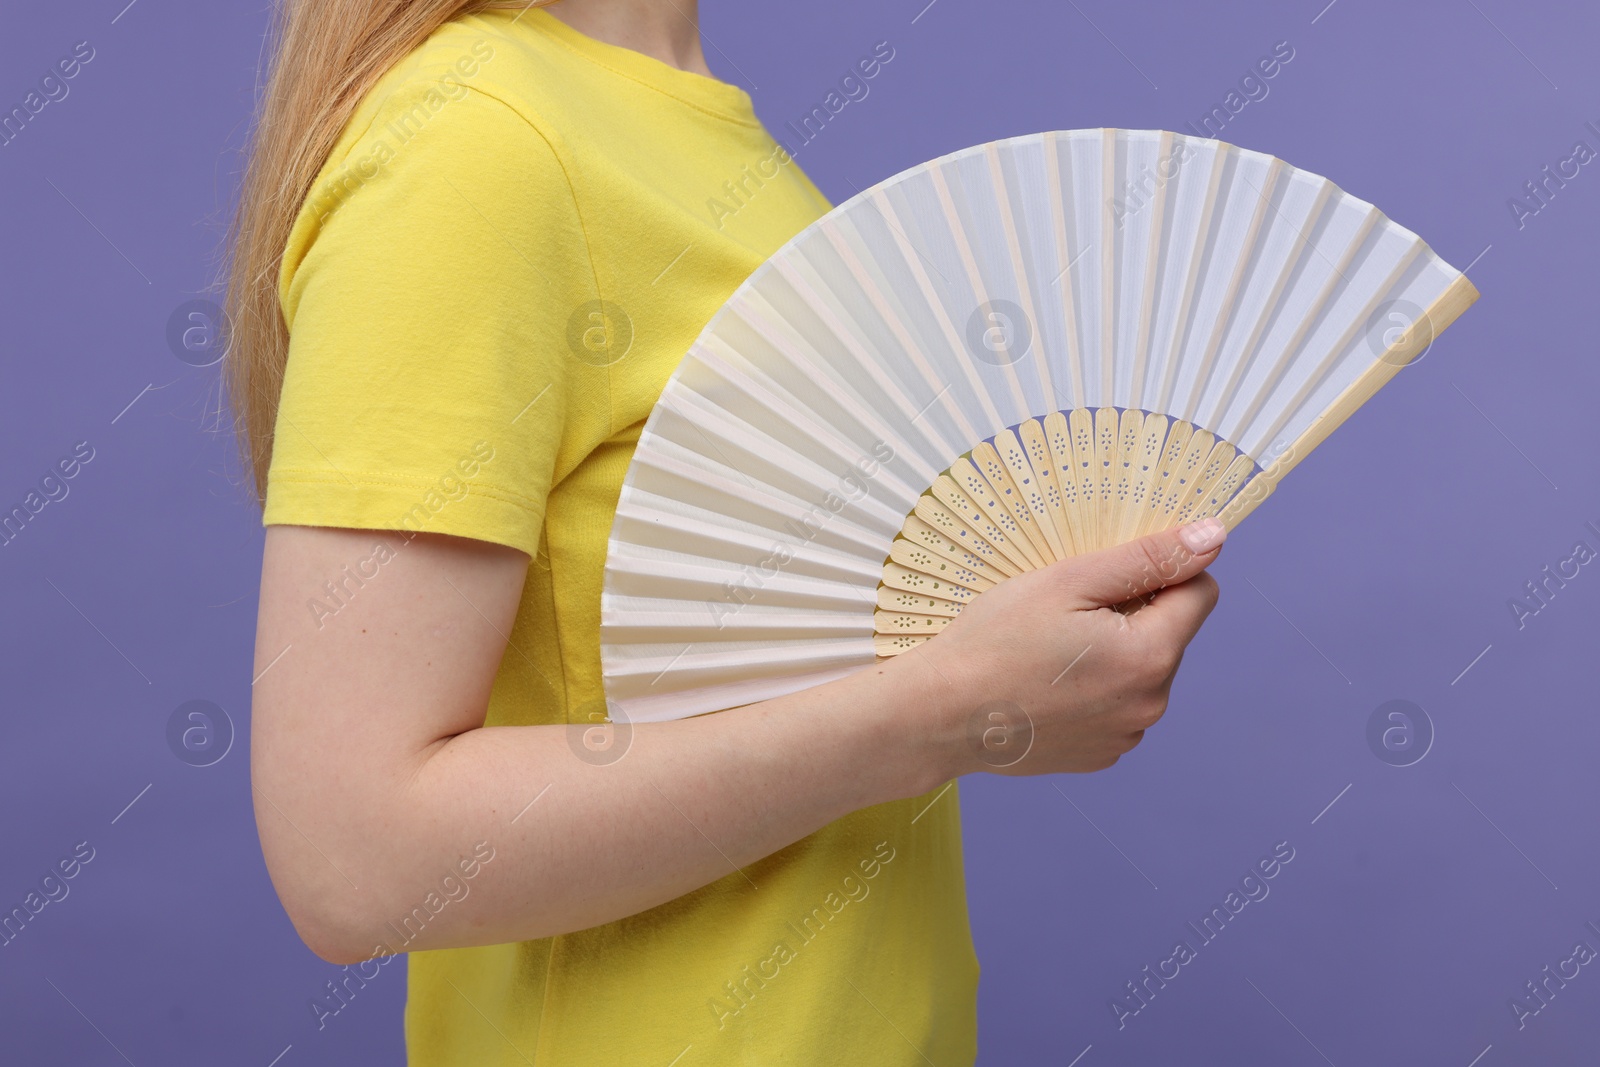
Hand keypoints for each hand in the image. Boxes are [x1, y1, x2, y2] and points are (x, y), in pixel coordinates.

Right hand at [918, 518, 1225, 775]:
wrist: (937, 716)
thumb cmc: (992, 643)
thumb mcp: (1067, 581)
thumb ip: (1146, 557)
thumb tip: (1211, 537)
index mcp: (1150, 655)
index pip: (1200, 592)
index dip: (1160, 572)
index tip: (1108, 576)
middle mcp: (1150, 704)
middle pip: (1169, 634)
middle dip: (1131, 614)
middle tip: (1065, 614)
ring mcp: (1125, 736)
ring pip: (1141, 671)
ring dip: (1112, 653)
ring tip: (1049, 652)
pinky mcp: (1100, 755)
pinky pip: (1116, 707)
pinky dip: (1091, 690)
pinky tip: (1045, 685)